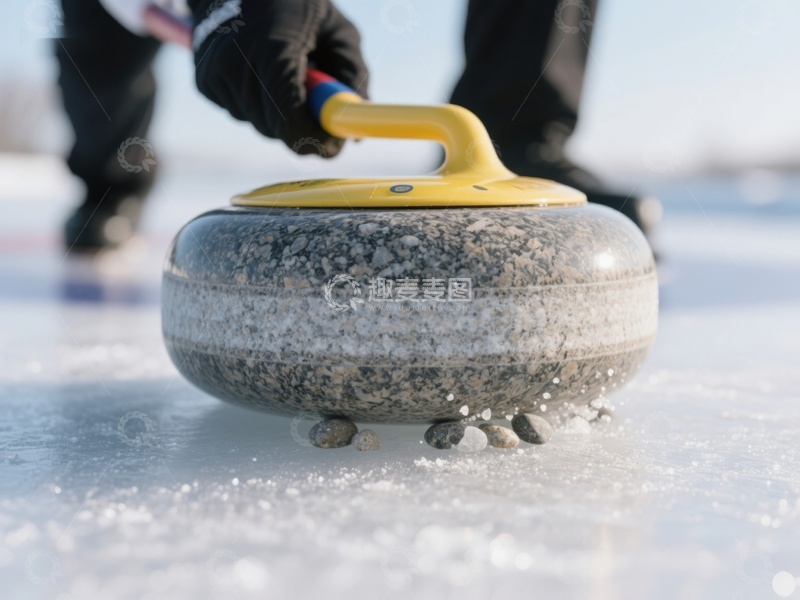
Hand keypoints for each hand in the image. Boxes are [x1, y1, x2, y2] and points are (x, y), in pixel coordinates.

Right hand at [189, 0, 367, 157]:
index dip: (315, 139)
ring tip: (287, 76)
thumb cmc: (294, 4)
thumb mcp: (335, 29)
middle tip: (320, 109)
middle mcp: (238, 65)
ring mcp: (216, 76)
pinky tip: (261, 72)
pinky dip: (259, 103)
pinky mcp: (205, 83)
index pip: (290, 120)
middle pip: (276, 129)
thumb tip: (356, 130)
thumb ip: (353, 75)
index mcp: (274, 49)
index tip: (334, 142)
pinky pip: (242, 113)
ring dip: (280, 113)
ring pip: (259, 124)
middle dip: (302, 126)